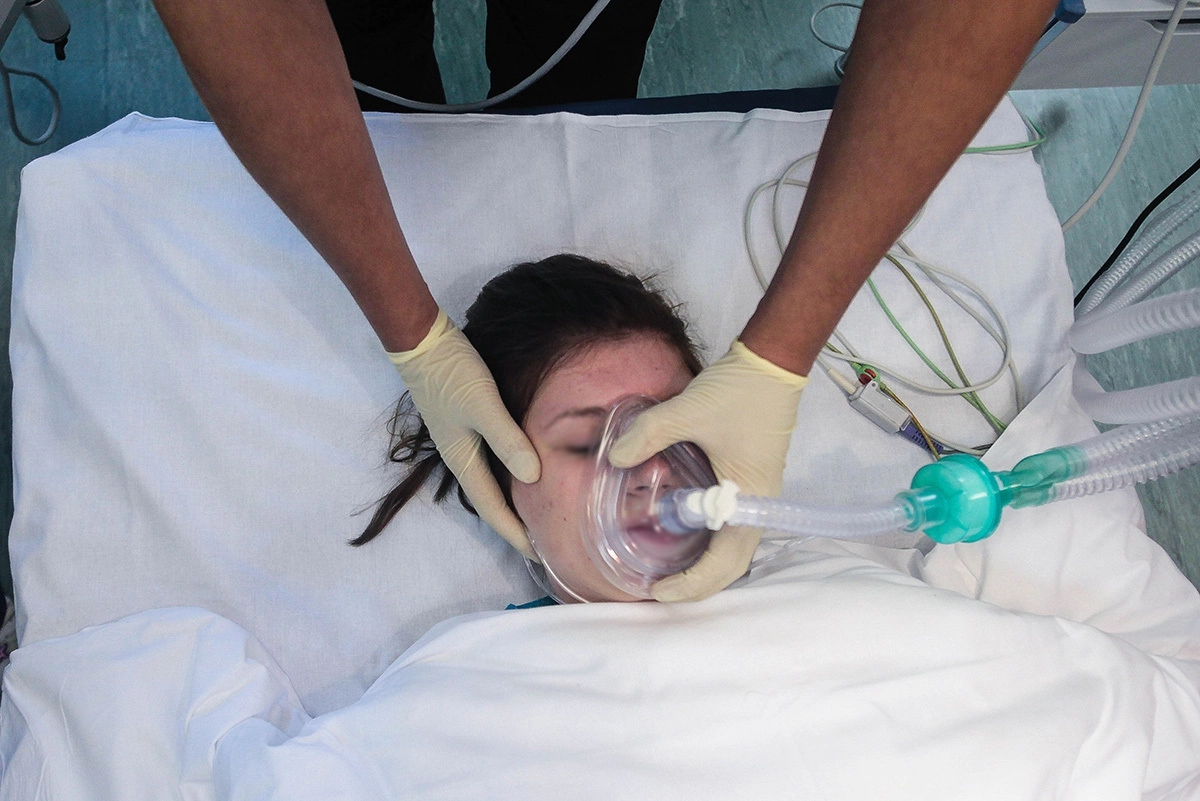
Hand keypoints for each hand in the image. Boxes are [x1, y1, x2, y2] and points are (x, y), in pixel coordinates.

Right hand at [388, 311, 540, 558]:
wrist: (423, 343)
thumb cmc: (453, 375)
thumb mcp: (482, 406)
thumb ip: (506, 440)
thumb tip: (533, 478)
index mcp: (463, 462)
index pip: (493, 510)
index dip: (516, 534)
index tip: (541, 556)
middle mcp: (463, 459)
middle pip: (492, 503)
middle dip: (516, 526)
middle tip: (548, 543)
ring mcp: (464, 443)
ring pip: (493, 484)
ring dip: (514, 504)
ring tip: (542, 516)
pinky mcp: (469, 426)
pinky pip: (494, 464)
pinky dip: (512, 477)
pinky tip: (529, 475)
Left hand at [609, 341, 807, 600]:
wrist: (772, 362)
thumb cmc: (739, 390)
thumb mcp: (689, 410)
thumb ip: (649, 433)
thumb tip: (614, 459)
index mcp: (750, 499)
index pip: (725, 562)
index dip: (693, 584)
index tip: (659, 590)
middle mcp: (758, 506)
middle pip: (732, 564)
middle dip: (698, 584)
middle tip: (659, 589)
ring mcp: (757, 496)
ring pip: (734, 547)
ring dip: (705, 565)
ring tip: (668, 571)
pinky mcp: (750, 482)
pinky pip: (731, 526)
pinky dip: (709, 541)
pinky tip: (682, 533)